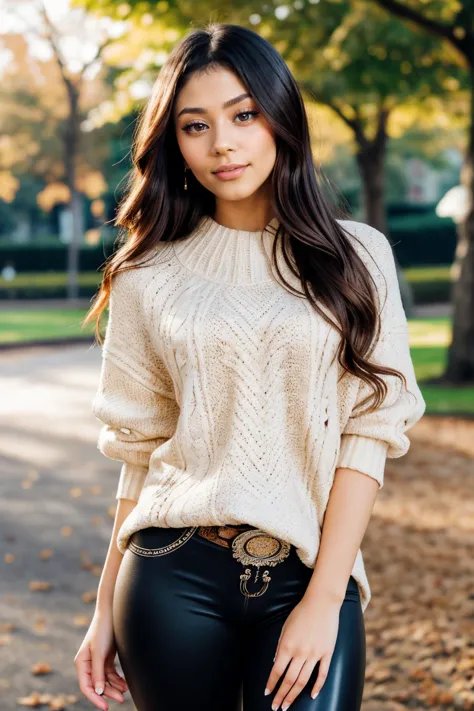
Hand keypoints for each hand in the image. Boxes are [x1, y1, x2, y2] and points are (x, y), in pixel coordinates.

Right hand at [74, 609, 128, 709]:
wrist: (113, 612)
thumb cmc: (102, 630)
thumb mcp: (99, 652)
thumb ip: (98, 672)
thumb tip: (98, 691)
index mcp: (82, 662)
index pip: (86, 686)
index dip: (95, 698)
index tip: (105, 707)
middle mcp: (88, 663)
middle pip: (97, 685)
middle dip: (108, 693)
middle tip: (121, 700)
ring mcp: (98, 661)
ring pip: (105, 680)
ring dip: (114, 687)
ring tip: (125, 692)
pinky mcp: (107, 657)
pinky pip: (111, 673)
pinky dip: (117, 679)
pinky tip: (124, 684)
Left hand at [264, 593, 340, 709]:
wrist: (322, 602)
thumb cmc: (301, 612)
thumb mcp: (285, 627)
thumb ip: (280, 645)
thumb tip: (277, 663)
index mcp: (287, 645)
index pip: (277, 671)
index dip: (271, 684)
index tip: (267, 693)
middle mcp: (300, 652)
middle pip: (289, 680)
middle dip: (281, 695)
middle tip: (276, 707)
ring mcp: (315, 654)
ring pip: (303, 681)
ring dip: (294, 695)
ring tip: (287, 705)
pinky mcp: (327, 653)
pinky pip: (322, 674)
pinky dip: (317, 687)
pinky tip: (311, 696)